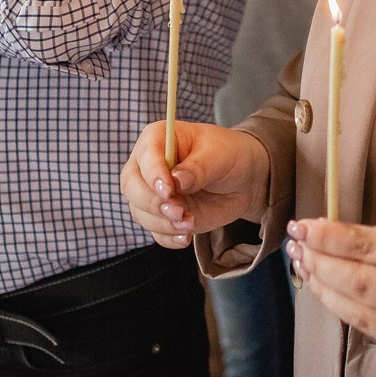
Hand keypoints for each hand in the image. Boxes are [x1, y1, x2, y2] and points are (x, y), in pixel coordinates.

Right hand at [123, 121, 270, 246]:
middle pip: (131, 186)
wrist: (244, 179)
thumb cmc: (229, 155)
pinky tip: (185, 237)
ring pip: (140, 212)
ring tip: (189, 223)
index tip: (168, 190)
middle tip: (178, 211)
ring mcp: (153, 193)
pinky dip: (168, 238)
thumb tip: (177, 180)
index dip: (153, 174)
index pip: (145, 155)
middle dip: (152, 203)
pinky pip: (155, 232)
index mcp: (158, 139)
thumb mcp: (220, 155)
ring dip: (162, 223)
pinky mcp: (162, 216)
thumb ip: (198, 167)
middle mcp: (148, 166)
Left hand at [286, 219, 375, 362]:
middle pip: (361, 280)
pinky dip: (347, 313)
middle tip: (297, 247)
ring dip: (326, 290)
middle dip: (321, 263)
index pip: (370, 245)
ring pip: (362, 311)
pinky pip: (375, 332)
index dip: (331, 237)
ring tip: (305, 270)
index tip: (304, 226)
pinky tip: (329, 296)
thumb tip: (339, 239)